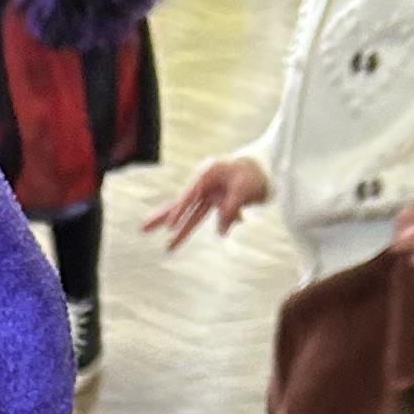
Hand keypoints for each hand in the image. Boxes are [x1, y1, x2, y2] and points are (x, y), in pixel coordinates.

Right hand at [145, 150, 266, 248]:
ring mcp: (211, 193)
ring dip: (182, 230)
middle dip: (163, 218)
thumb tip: (220, 232)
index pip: (188, 196)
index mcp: (208, 174)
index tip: (170, 227)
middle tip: (142, 229)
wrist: (271, 165)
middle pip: (180, 204)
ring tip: (168, 247)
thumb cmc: (257, 172)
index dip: (179, 212)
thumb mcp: (244, 190)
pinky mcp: (219, 201)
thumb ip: (231, 209)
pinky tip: (241, 219)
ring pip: (192, 214)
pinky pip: (216, 217)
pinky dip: (224, 223)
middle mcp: (205, 184)